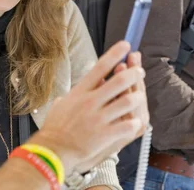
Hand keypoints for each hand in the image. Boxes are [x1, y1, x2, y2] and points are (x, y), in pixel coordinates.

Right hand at [28, 41, 148, 174]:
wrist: (54, 149)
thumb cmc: (56, 126)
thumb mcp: (63, 102)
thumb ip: (78, 91)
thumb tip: (91, 81)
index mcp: (81, 92)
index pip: (100, 67)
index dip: (115, 54)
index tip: (126, 45)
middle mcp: (91, 102)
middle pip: (119, 81)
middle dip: (134, 74)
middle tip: (140, 72)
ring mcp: (99, 118)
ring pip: (128, 101)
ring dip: (137, 97)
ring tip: (140, 96)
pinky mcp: (105, 134)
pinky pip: (128, 125)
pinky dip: (134, 121)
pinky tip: (135, 120)